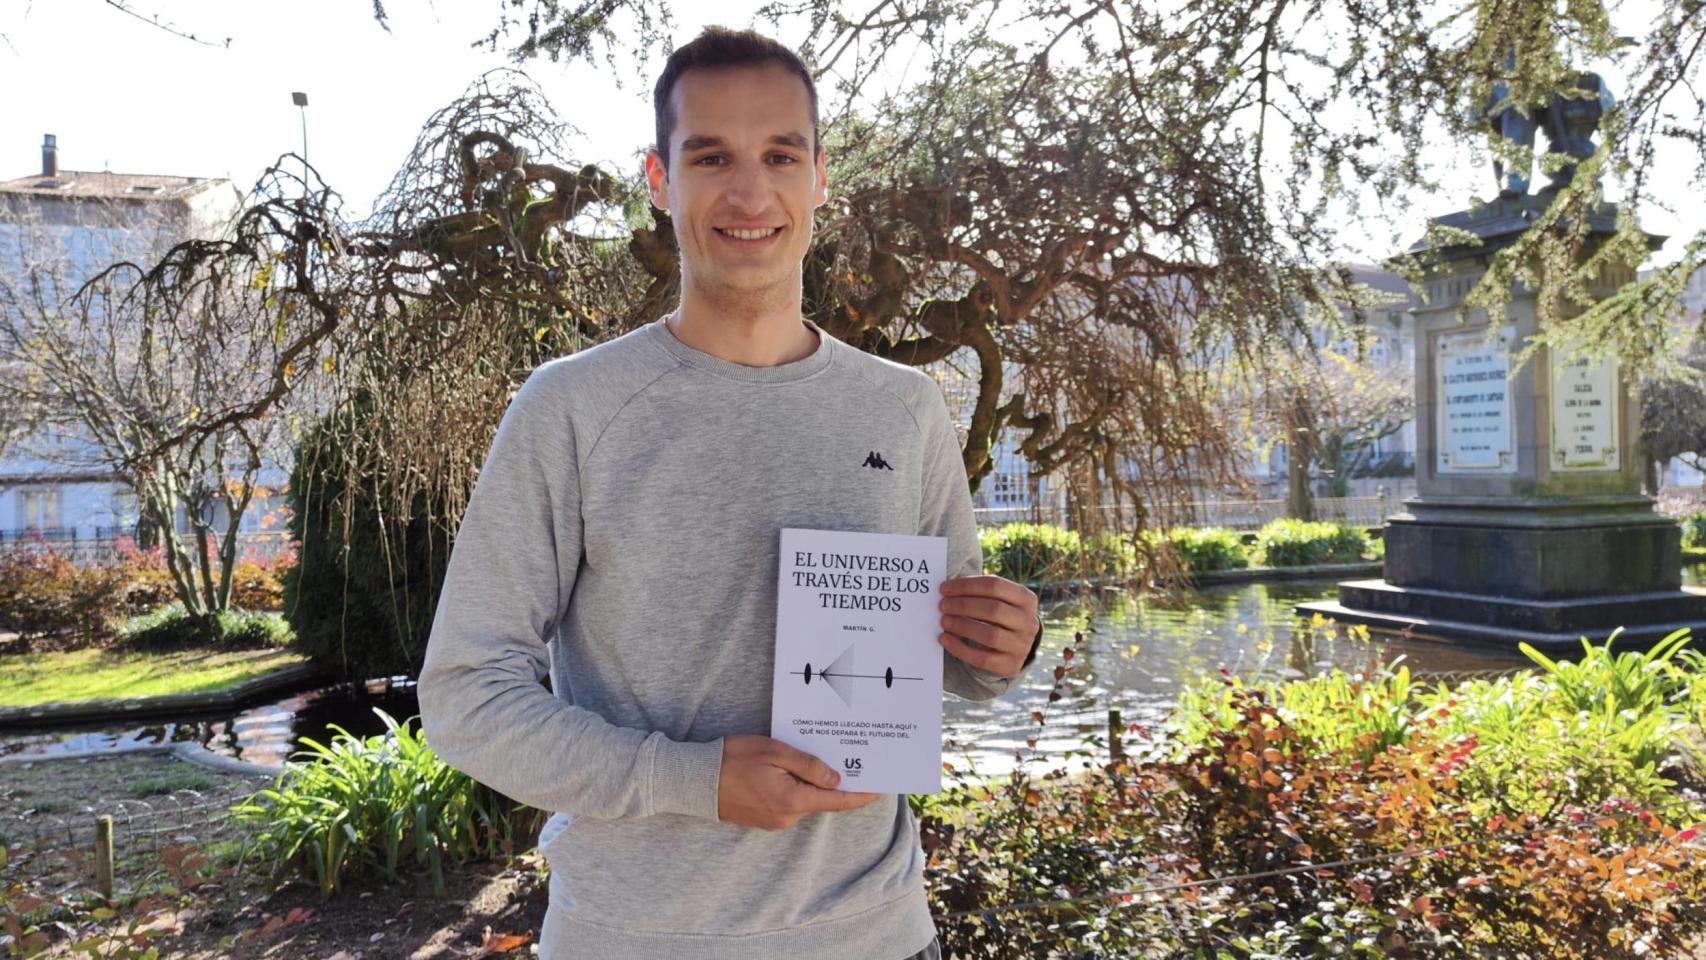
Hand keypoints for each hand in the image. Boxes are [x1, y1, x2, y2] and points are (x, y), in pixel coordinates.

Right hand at [716, 734, 880, 829]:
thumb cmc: (732, 759)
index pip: (838, 800)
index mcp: (793, 800)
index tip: (881, 787)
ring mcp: (774, 821)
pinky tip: (794, 771)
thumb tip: (836, 779)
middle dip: (837, 782)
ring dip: (814, 784)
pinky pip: (789, 803)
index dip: (861, 794)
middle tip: (852, 759)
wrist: (693, 780)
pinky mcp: (763, 819)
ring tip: (821, 760)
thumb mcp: (774, 752)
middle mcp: (787, 817)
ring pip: (805, 800)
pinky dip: (797, 789)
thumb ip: (808, 766)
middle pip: (822, 799)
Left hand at [937, 575, 1040, 679]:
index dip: (967, 585)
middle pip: (994, 609)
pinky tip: (944, 639)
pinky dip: (959, 648)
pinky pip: (982, 658)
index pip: (995, 586)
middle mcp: (1028, 622)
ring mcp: (1021, 645)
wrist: (1015, 647)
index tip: (944, 588)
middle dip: (963, 605)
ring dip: (962, 626)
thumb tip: (947, 590)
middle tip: (943, 605)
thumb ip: (979, 593)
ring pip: (990, 635)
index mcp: (1026, 599)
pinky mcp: (1010, 665)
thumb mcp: (1000, 600)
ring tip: (944, 621)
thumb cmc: (1000, 617)